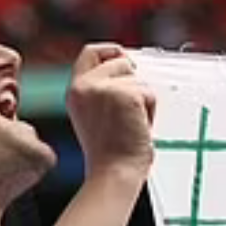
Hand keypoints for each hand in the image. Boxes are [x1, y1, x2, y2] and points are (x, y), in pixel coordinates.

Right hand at [66, 43, 157, 180]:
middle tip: (132, 112)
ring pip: (139, 79)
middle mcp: (85, 85)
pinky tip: (138, 128)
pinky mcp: (126, 94)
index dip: (112, 51)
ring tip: (131, 125)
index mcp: (75, 90)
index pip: (91, 52)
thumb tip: (128, 69)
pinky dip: (151, 111)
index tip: (127, 62)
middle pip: (121, 60)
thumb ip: (103, 92)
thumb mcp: (95, 115)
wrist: (114, 173)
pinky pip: (149, 93)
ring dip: (143, 101)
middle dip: (134, 82)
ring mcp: (104, 88)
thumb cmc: (111, 153)